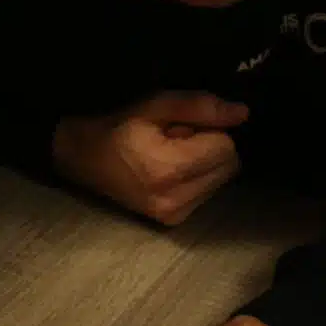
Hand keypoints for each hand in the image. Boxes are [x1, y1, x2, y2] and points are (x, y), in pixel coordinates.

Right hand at [53, 92, 248, 226]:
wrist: (82, 158)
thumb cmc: (117, 127)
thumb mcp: (154, 105)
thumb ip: (199, 107)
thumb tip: (243, 114)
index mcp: (169, 170)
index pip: (226, 147)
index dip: (211, 129)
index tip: (183, 126)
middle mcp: (175, 199)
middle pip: (229, 166)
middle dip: (212, 147)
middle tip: (178, 139)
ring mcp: (174, 214)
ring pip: (222, 180)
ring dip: (206, 163)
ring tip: (171, 155)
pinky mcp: (173, 220)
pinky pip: (208, 193)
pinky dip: (198, 178)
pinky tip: (171, 171)